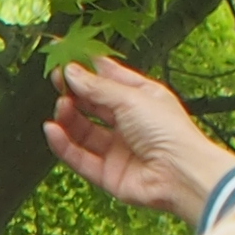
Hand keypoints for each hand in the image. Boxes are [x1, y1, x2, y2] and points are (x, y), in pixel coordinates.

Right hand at [47, 57, 234, 223]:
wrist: (180, 175)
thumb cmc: (170, 133)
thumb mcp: (131, 98)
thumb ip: (97, 87)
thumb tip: (72, 72)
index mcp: (142, 98)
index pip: (109, 79)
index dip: (87, 69)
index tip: (65, 59)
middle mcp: (130, 122)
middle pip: (94, 105)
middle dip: (74, 93)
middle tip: (56, 81)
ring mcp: (118, 148)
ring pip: (84, 131)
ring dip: (68, 118)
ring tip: (60, 107)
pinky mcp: (108, 173)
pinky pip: (80, 157)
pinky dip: (64, 144)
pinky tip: (53, 131)